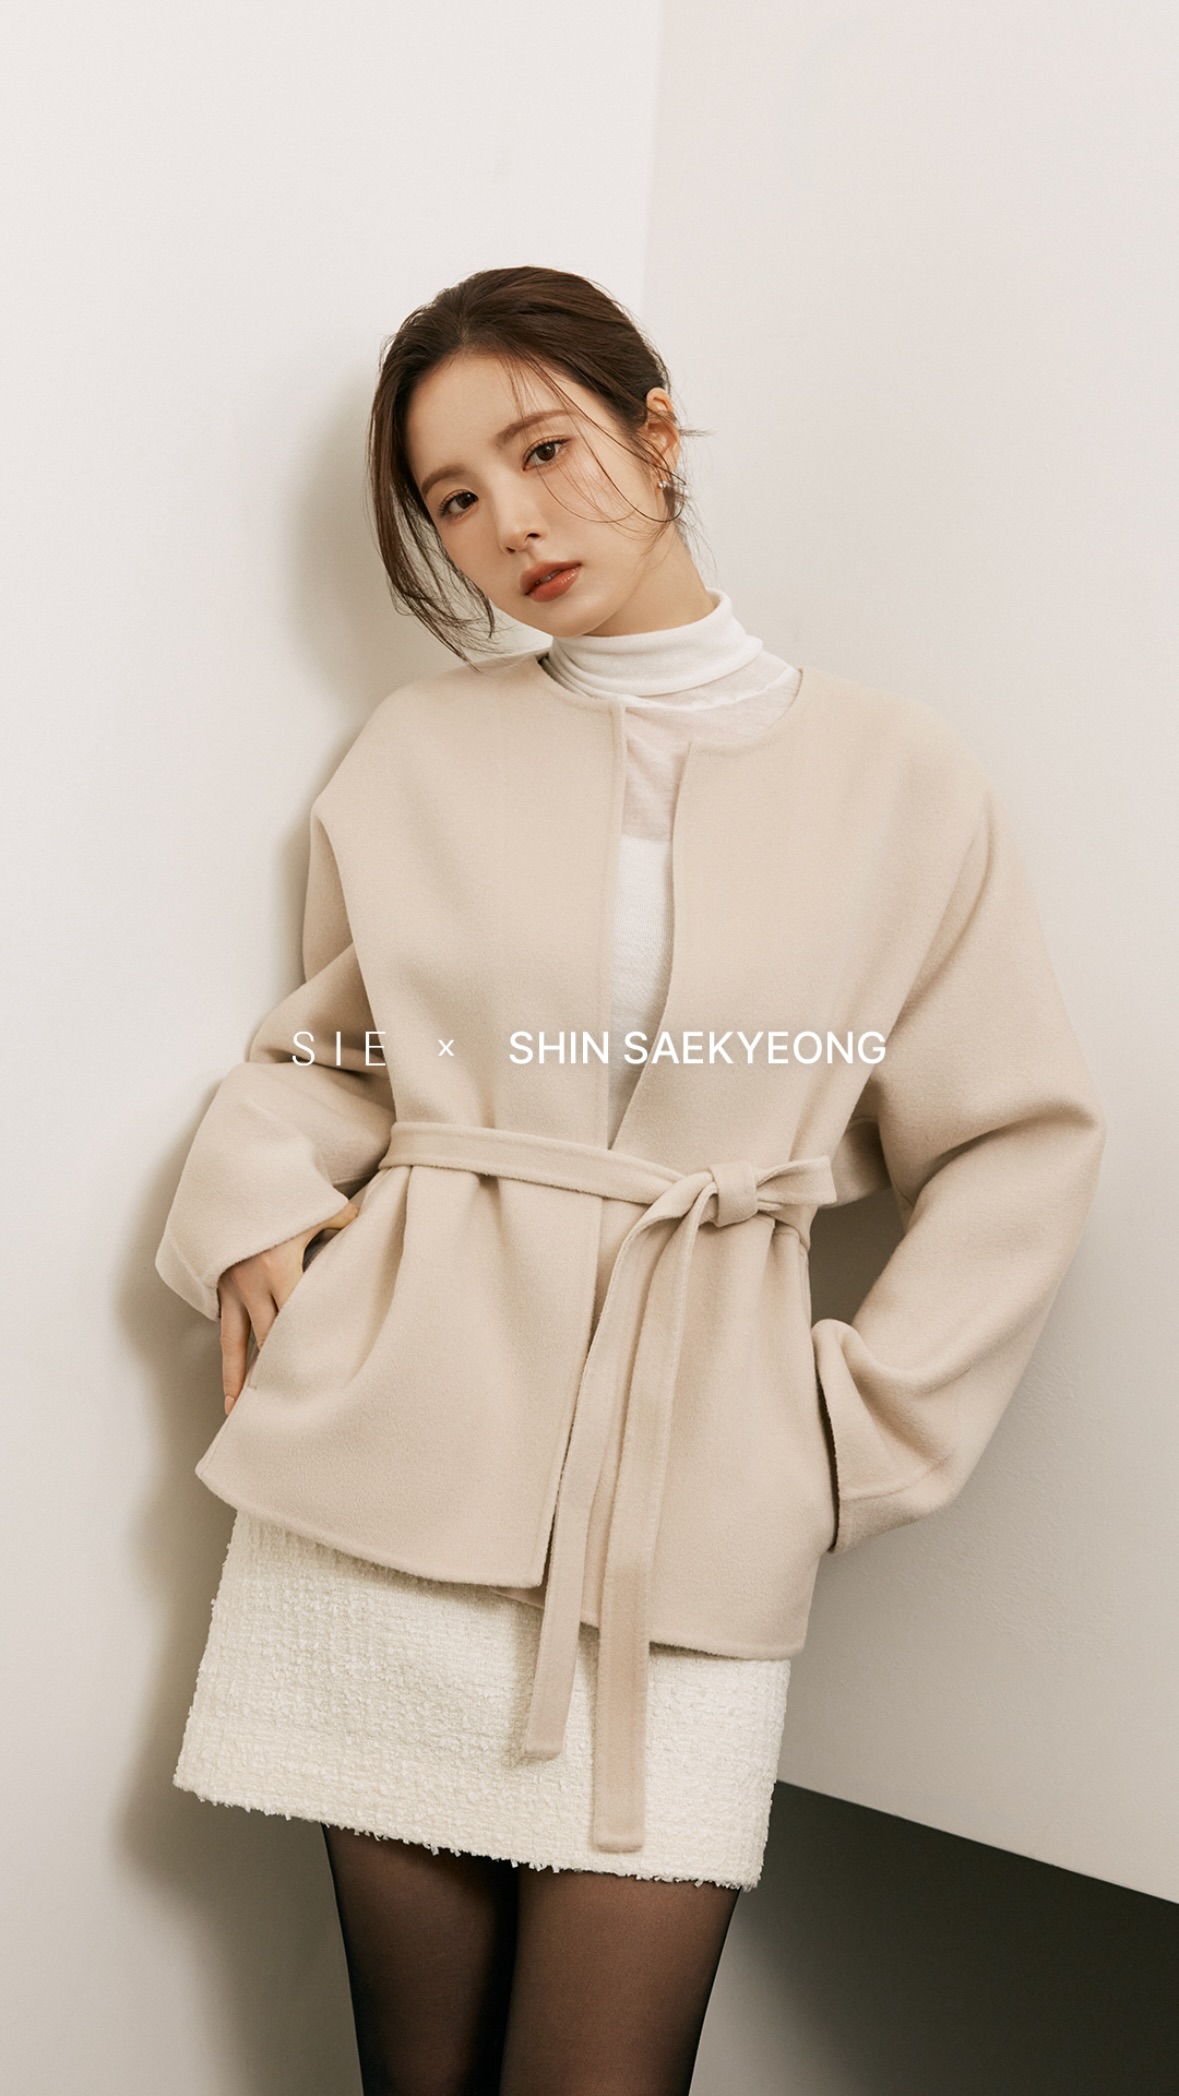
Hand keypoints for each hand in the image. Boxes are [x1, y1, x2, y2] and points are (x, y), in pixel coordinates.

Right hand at [217, 1201, 358, 1412]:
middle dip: (279, 1373)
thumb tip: (369, 1230)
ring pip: (238, 1344)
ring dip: (240, 1379)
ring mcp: (233, 1290)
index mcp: (280, 1267)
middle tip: (291, 1408)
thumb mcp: (315, 1205)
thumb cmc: (276, 1192)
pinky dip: (230, 1359)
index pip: (301, 1317)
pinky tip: (232, 1388)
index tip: (323, 1377)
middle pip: (271, 1338)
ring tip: (239, 1413)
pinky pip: (227, 1331)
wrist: (229, 1177)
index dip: (311, 1346)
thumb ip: (345, 1222)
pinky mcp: (220, 1290)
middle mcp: (253, 1285)